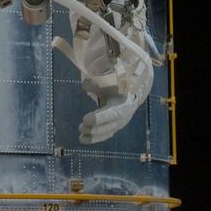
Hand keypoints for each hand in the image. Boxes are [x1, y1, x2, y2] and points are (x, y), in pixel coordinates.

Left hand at [53, 3, 153, 143]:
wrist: (130, 83)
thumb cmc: (115, 75)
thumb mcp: (106, 72)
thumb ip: (94, 75)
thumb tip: (81, 77)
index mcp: (124, 96)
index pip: (113, 111)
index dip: (101, 117)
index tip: (86, 120)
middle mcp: (125, 110)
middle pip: (113, 123)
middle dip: (97, 128)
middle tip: (81, 126)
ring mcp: (122, 119)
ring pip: (110, 130)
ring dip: (95, 135)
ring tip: (80, 136)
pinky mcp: (116, 124)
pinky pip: (107, 133)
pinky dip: (96, 137)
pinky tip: (83, 138)